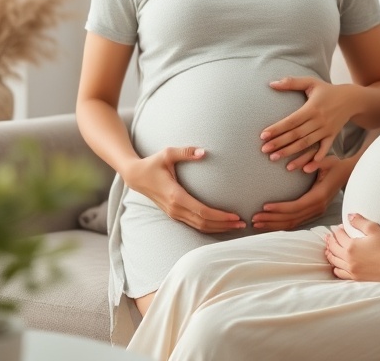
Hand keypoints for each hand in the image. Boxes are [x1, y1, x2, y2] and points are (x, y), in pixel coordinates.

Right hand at [122, 147, 245, 233]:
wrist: (136, 176)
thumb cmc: (153, 163)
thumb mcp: (167, 153)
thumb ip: (185, 152)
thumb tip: (204, 152)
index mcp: (176, 196)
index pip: (203, 212)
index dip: (220, 216)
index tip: (236, 215)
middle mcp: (176, 209)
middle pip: (204, 223)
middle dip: (224, 225)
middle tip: (243, 222)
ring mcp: (174, 214)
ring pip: (199, 227)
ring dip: (218, 228)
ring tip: (236, 225)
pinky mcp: (174, 214)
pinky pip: (194, 224)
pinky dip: (209, 226)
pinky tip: (221, 224)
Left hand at [250, 156, 351, 231]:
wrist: (349, 174)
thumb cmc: (335, 165)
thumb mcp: (328, 160)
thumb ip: (316, 162)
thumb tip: (304, 167)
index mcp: (319, 196)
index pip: (295, 206)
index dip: (279, 208)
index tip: (264, 206)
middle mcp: (317, 208)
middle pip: (291, 218)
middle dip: (272, 219)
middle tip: (253, 218)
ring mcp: (316, 212)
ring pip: (292, 223)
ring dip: (274, 224)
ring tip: (257, 223)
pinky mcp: (314, 213)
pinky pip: (296, 222)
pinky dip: (281, 224)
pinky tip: (269, 223)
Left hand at [261, 77, 352, 168]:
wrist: (352, 99)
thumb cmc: (327, 90)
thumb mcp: (311, 82)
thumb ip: (291, 82)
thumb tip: (271, 83)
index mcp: (312, 108)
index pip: (291, 121)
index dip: (277, 128)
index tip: (263, 135)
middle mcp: (319, 120)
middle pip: (296, 135)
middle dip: (279, 143)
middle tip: (264, 150)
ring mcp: (326, 130)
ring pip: (306, 144)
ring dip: (290, 153)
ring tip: (275, 158)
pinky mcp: (332, 136)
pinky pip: (324, 149)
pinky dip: (315, 158)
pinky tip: (304, 168)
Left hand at [324, 213, 379, 282]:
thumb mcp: (374, 229)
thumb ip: (360, 221)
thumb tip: (349, 216)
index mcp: (351, 246)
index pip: (338, 236)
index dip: (338, 230)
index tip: (341, 227)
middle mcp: (348, 258)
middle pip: (333, 248)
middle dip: (330, 241)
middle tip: (329, 237)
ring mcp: (351, 269)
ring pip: (334, 261)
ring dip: (330, 254)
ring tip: (328, 249)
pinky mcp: (356, 278)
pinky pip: (340, 273)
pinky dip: (335, 267)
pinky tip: (336, 265)